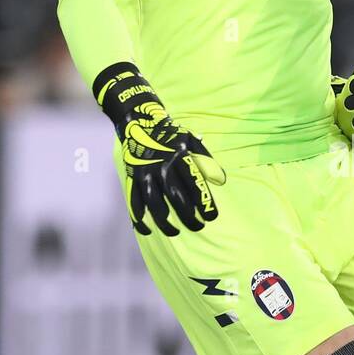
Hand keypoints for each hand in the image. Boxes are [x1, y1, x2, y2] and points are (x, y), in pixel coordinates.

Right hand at [119, 108, 225, 235]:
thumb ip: (207, 160)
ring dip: (164, 222)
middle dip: (188, 217)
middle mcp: (162, 167)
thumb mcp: (192, 141)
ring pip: (155, 204)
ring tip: (175, 232)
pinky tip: (147, 230)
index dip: (204, 202)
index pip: (195, 184)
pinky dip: (139, 219)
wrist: (139, 121)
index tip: (212, 216)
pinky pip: (134, 203)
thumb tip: (220, 181)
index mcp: (180, 157)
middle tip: (198, 227)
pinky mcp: (132, 179)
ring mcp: (145, 174)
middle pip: (176, 198)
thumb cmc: (171, 135)